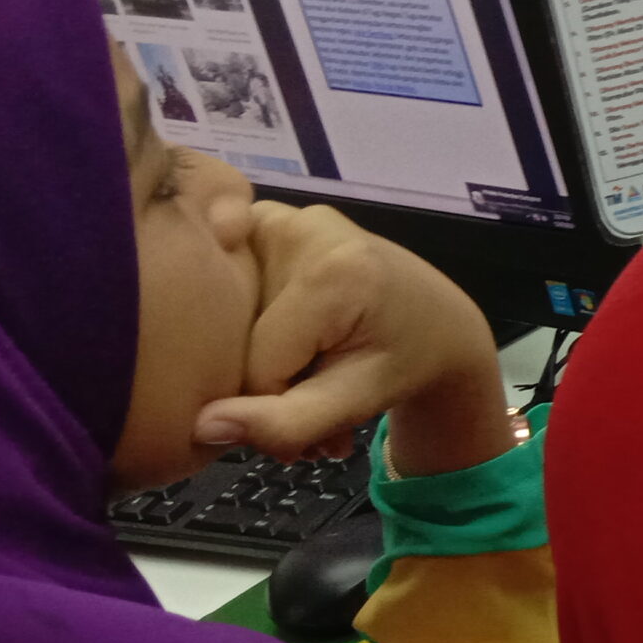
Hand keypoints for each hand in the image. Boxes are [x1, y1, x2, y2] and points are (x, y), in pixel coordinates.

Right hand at [193, 202, 513, 477]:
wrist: (438, 322)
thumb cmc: (405, 364)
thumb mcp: (355, 406)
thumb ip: (285, 424)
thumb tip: (203, 427)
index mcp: (331, 273)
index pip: (257, 364)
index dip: (278, 402)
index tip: (317, 420)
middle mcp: (300, 227)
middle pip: (238, 332)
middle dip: (266, 380)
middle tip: (313, 400)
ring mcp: (283, 216)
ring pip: (229, 311)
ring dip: (259, 355)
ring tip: (307, 371)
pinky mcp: (268, 218)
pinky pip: (229, 282)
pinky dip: (251, 319)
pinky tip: (291, 335)